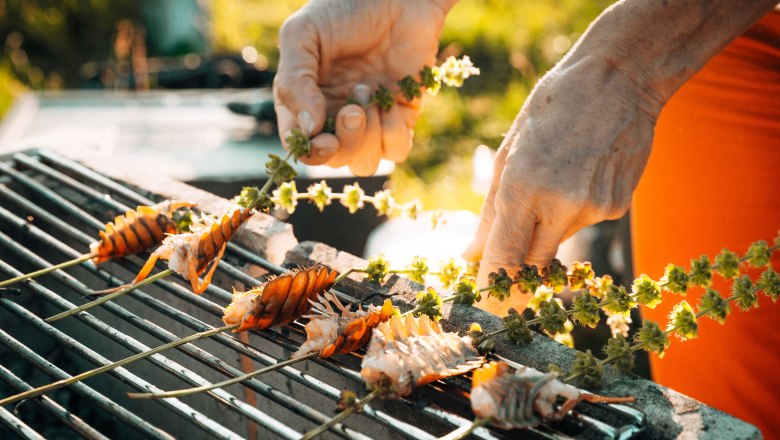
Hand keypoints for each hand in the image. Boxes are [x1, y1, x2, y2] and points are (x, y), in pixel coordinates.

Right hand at [274, 0, 455, 175]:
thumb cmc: (343, 9)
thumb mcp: (303, 36)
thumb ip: (294, 82)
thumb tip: (308, 130)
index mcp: (304, 101)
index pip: (301, 147)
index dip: (311, 153)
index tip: (324, 139)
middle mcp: (335, 116)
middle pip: (334, 160)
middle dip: (345, 141)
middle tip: (353, 108)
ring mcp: (370, 119)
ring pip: (365, 163)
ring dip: (368, 138)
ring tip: (369, 94)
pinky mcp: (401, 116)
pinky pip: (397, 151)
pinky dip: (394, 134)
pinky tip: (392, 104)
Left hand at [463, 54, 662, 315]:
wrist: (619, 78)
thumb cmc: (552, 108)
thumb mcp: (509, 151)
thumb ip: (490, 211)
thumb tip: (471, 254)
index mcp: (524, 186)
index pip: (504, 258)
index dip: (491, 281)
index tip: (482, 293)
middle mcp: (561, 205)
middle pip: (532, 264)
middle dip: (516, 267)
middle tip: (507, 254)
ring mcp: (595, 209)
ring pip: (557, 242)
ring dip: (546, 228)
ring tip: (554, 179)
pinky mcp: (617, 207)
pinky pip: (583, 224)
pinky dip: (574, 212)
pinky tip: (580, 175)